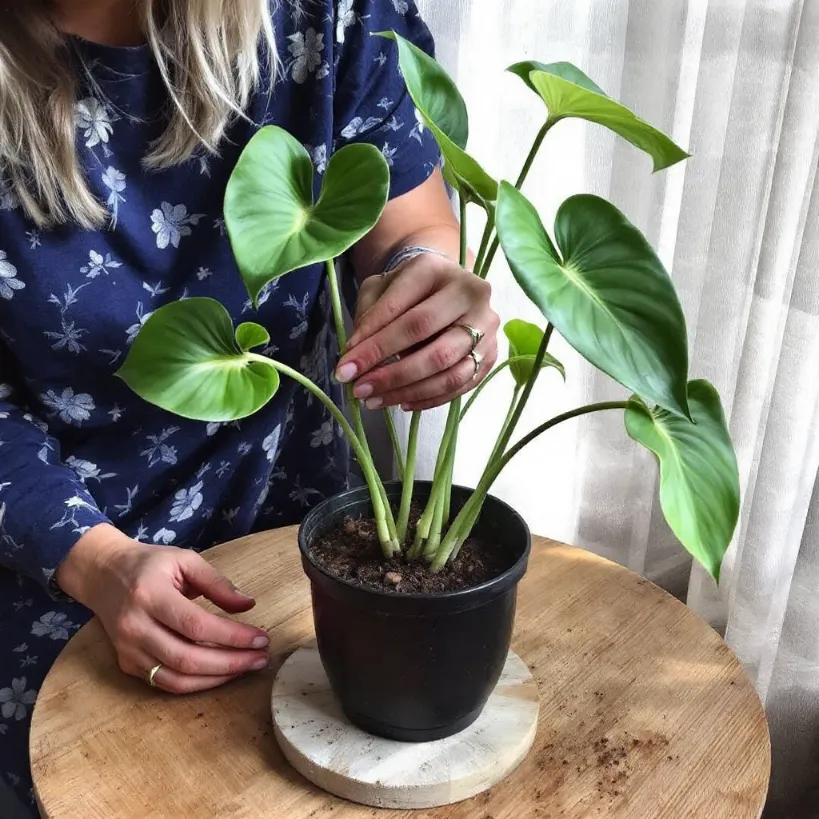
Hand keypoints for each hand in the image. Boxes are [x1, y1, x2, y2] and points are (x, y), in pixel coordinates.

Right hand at [57, 524, 269, 693]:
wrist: (103, 574)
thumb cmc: (149, 564)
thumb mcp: (184, 560)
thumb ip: (217, 582)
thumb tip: (248, 605)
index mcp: (149, 595)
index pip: (196, 625)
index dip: (232, 636)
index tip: (261, 638)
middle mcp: (134, 626)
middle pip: (187, 658)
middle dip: (231, 663)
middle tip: (261, 658)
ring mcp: (128, 650)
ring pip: (177, 678)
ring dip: (217, 678)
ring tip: (247, 667)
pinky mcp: (127, 664)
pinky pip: (166, 682)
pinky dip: (197, 683)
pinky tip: (221, 672)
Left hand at [335, 254, 498, 410]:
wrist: (445, 289)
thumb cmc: (408, 290)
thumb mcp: (381, 288)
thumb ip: (368, 314)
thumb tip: (357, 354)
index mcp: (435, 269)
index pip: (400, 307)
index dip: (372, 340)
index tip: (346, 365)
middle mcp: (469, 292)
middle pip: (425, 336)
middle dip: (387, 368)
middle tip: (357, 388)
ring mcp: (486, 325)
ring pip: (446, 367)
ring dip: (406, 390)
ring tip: (374, 400)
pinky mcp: (491, 354)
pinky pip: (460, 385)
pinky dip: (429, 398)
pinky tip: (402, 403)